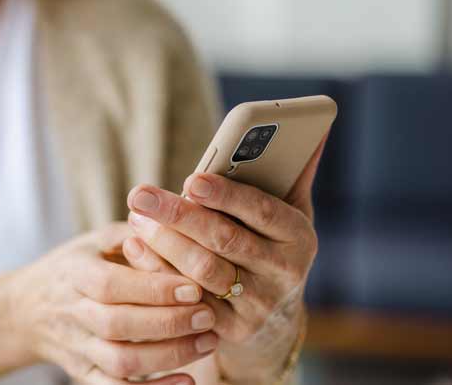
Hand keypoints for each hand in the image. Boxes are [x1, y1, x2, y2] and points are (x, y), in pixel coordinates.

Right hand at [1, 223, 218, 384]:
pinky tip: (187, 381)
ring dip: (169, 356)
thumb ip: (132, 235)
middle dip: (169, 323)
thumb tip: (175, 226)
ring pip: (121, 361)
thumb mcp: (94, 241)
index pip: (111, 284)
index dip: (154, 289)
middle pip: (118, 325)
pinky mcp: (83, 373)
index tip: (193, 288)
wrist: (25, 309)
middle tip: (207, 316)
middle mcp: (73, 312)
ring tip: (206, 342)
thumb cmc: (72, 268)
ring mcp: (77, 347)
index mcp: (75, 273)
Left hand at [124, 136, 326, 380]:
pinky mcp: (230, 330)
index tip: (191, 179)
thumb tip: (316, 122)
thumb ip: (292, 170)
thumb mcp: (289, 212)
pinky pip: (187, 299)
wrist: (273, 320)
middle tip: (140, 195)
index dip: (228, 196)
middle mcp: (284, 273)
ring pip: (203, 272)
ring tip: (136, 217)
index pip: (264, 211)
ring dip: (164, 244)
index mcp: (299, 236)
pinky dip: (157, 272)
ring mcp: (257, 305)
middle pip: (225, 241)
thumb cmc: (272, 245)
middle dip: (179, 216)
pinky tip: (134, 247)